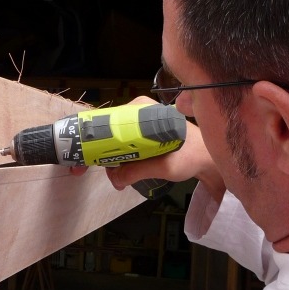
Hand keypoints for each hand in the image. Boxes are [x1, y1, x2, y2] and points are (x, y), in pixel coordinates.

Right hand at [70, 97, 225, 201]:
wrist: (209, 159)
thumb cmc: (191, 156)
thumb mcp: (163, 165)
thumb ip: (137, 170)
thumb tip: (114, 179)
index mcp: (141, 110)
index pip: (106, 121)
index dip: (88, 140)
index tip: (79, 157)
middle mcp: (137, 112)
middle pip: (105, 131)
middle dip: (94, 153)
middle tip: (82, 171)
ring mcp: (138, 123)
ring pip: (111, 141)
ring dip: (106, 159)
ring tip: (112, 176)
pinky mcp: (141, 134)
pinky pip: (120, 145)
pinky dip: (115, 158)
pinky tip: (118, 171)